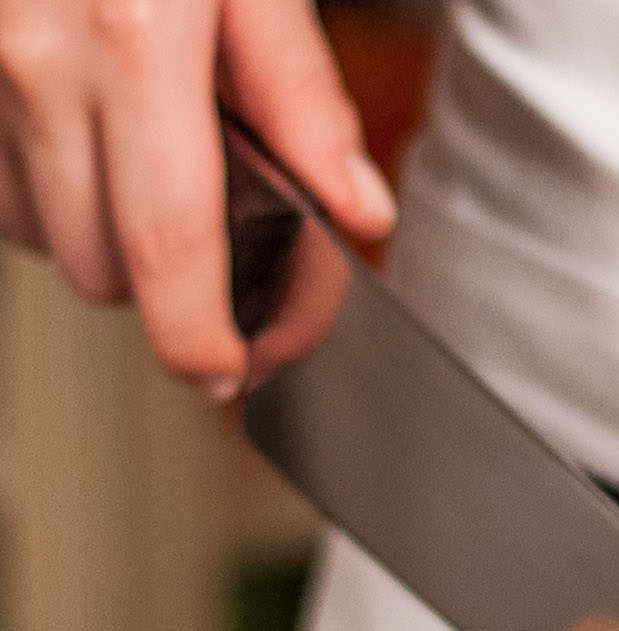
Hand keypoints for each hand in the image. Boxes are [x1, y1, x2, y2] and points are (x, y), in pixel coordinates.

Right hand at [0, 0, 394, 394]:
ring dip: (103, 234)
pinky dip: (46, 181)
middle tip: (235, 259)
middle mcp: (33, 59)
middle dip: (169, 285)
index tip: (231, 370)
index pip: (164, 248)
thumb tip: (355, 210)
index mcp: (136, 42)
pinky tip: (94, 136)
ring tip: (161, 175)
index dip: (199, 338)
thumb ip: (301, 93)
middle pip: (98, 264)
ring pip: (35, 228)